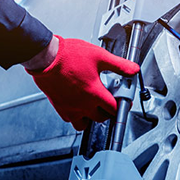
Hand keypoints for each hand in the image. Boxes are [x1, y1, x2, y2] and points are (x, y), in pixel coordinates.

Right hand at [25, 36, 139, 130]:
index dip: (122, 105)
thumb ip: (119, 65)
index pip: (114, 108)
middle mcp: (83, 104)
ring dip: (90, 117)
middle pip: (101, 118)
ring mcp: (70, 107)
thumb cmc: (68, 55)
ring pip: (84, 123)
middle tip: (107, 101)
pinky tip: (77, 103)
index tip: (122, 101)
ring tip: (92, 105)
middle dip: (107, 112)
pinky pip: (70, 118)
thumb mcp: (99, 56)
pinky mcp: (59, 106)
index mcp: (94, 93)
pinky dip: (75, 115)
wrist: (45, 57)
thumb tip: (133, 69)